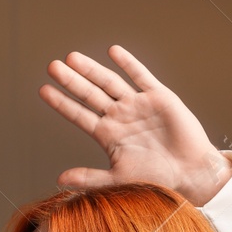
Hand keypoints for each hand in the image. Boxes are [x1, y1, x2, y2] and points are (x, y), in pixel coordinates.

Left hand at [40, 45, 231, 206]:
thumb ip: (88, 178)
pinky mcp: (159, 97)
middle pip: (90, 94)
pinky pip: (141, 76)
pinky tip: (113, 51)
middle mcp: (119, 116)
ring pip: (110, 82)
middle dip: (71, 80)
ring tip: (72, 58)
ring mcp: (138, 105)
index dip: (61, 103)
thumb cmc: (154, 178)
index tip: (43, 90)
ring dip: (92, 70)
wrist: (189, 173)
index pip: (78, 114)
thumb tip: (59, 180)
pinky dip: (128, 63)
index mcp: (107, 134)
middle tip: (52, 66)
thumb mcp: (116, 179)